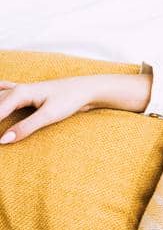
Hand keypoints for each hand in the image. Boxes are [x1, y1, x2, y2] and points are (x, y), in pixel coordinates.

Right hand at [0, 72, 149, 143]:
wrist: (87, 89)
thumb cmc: (70, 99)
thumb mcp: (48, 115)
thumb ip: (26, 127)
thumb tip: (3, 140)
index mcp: (21, 93)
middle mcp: (19, 90)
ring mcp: (23, 90)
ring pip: (0, 97)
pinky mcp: (28, 93)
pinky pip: (6, 92)